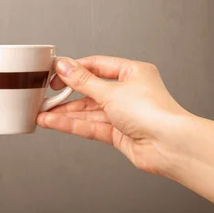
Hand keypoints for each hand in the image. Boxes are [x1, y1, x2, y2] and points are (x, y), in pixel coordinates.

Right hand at [38, 56, 191, 175]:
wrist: (171, 147)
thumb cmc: (153, 113)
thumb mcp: (111, 91)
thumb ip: (83, 81)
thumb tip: (64, 65)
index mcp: (132, 73)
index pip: (96, 66)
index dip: (74, 69)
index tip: (54, 72)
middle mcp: (128, 92)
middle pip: (90, 90)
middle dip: (67, 94)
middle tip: (45, 95)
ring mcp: (123, 114)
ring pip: (88, 111)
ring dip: (65, 112)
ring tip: (43, 113)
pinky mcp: (119, 134)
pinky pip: (91, 126)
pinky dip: (72, 124)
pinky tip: (54, 123)